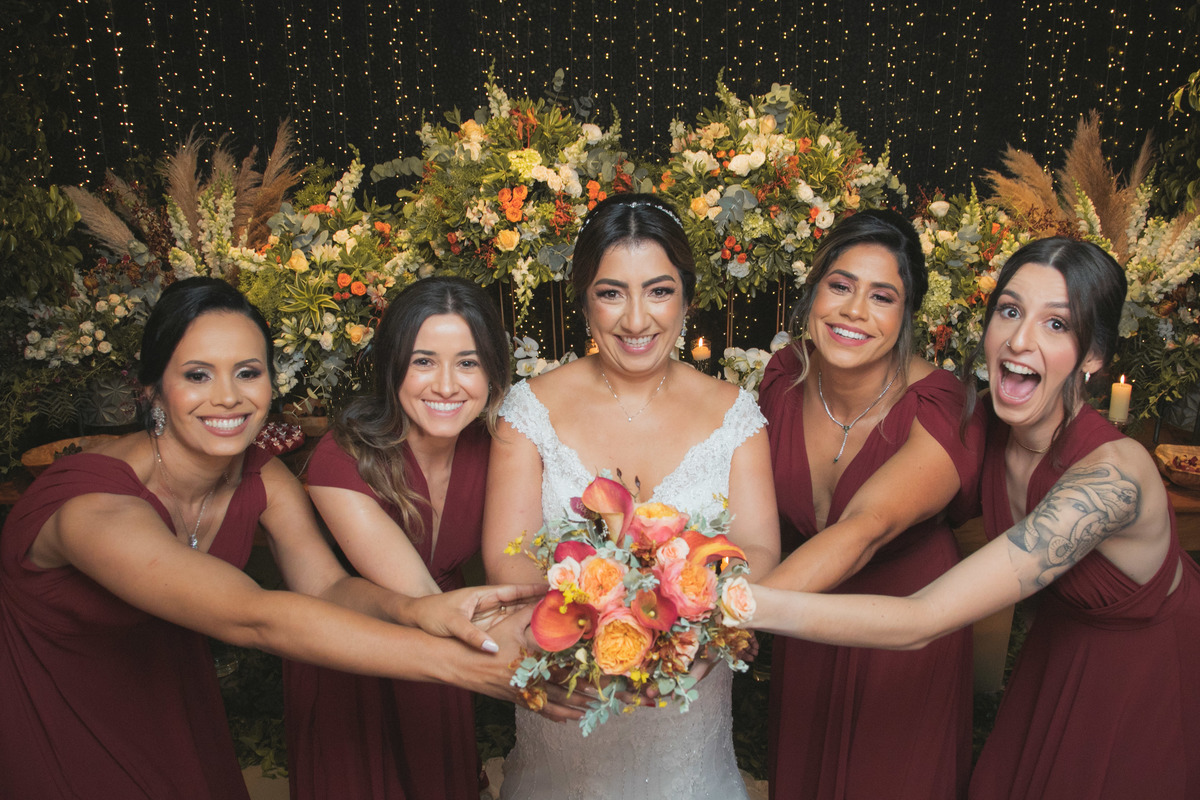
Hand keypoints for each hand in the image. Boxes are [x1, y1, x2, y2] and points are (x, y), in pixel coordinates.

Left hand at [397, 583, 544, 652]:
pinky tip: (534, 641)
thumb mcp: (452, 624)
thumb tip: (492, 649)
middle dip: (539, 604)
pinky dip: (521, 633)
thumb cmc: (432, 614)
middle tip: (562, 607)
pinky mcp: (485, 630)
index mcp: (483, 594)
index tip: (552, 588)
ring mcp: (489, 617)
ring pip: (516, 617)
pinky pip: (507, 630)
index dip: (532, 589)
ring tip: (555, 624)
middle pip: (519, 603)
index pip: (513, 590)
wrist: (416, 619)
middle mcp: (489, 604)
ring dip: (533, 619)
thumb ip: (472, 635)